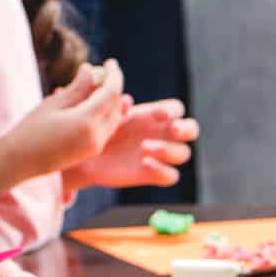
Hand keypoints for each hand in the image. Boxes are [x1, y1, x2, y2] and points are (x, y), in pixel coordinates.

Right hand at [2, 58, 128, 180]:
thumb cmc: (31, 130)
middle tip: (105, 71)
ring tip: (99, 84)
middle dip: (114, 86)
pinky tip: (94, 103)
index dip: (114, 75)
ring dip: (111, 100)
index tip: (110, 61)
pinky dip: (104, 113)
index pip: (111, 93)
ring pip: (114, 118)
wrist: (19, 162)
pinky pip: (106, 128)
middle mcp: (97, 137)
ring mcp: (95, 147)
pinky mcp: (91, 152)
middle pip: (116, 106)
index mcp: (87, 122)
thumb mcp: (53, 104)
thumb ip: (77, 87)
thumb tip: (90, 69)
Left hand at [64, 98, 199, 190]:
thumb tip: (126, 100)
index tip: (158, 115)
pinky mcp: (152, 174)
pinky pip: (171, 175)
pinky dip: (163, 170)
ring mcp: (159, 155)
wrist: (84, 157)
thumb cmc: (95, 130)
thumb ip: (114, 108)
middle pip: (191, 129)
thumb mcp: (103, 116)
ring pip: (183, 153)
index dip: (173, 111)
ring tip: (144, 147)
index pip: (176, 109)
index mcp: (152, 115)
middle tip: (172, 130)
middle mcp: (160, 134)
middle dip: (185, 129)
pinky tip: (144, 163)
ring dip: (169, 150)